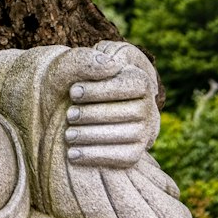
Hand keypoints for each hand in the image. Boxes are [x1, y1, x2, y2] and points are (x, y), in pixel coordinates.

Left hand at [43, 44, 159, 171]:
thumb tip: (111, 65)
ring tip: (69, 135)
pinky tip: (73, 154)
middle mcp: (148, 106)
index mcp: (138, 79)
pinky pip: (123, 158)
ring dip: (94, 136)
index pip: (129, 85)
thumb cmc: (73, 82)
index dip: (101, 89)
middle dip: (94, 114)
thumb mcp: (74, 65)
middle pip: (129, 112)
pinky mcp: (135, 152)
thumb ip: (88, 59)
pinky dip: (96, 156)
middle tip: (70, 115)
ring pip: (126, 135)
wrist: (72, 108)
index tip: (73, 92)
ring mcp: (145, 131)